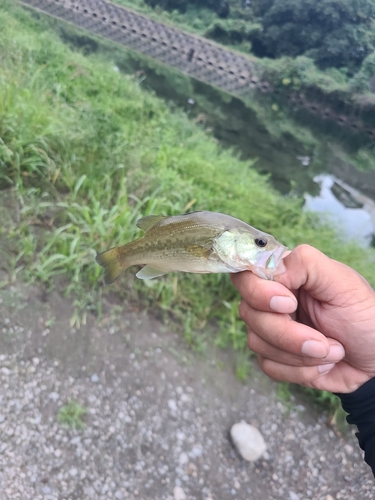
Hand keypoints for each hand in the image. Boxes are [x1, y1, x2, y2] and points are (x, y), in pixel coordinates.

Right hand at [231, 244, 374, 392]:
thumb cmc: (364, 316)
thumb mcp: (342, 282)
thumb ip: (306, 263)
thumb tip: (273, 269)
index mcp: (284, 276)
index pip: (246, 275)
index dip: (258, 292)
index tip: (288, 304)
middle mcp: (269, 300)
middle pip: (249, 312)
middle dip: (286, 333)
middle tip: (322, 340)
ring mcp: (269, 329)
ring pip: (256, 341)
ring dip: (299, 354)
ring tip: (331, 350)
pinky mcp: (273, 356)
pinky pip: (268, 365)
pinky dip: (299, 370)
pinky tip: (321, 364)